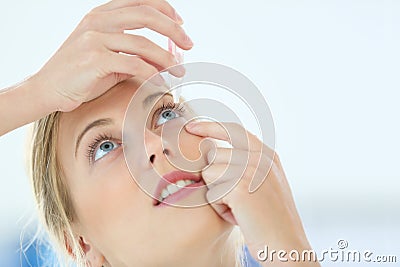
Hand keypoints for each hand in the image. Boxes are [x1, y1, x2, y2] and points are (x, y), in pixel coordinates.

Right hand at [30, 0, 192, 111]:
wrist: (47, 89)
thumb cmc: (79, 74)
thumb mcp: (108, 56)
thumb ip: (133, 52)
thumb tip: (165, 58)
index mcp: (101, 14)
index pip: (140, 2)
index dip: (165, 10)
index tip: (181, 23)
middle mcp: (98, 21)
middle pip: (146, 15)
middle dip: (173, 29)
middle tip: (189, 44)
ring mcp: (94, 38)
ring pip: (143, 43)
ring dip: (167, 58)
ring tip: (179, 71)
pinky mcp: (94, 59)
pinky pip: (133, 64)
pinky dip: (152, 73)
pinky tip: (160, 81)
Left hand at [185, 121, 316, 264]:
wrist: (286, 244)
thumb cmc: (271, 218)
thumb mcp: (265, 182)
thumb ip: (246, 164)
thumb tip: (213, 153)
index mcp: (267, 154)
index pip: (233, 129)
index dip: (210, 126)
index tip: (192, 126)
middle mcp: (260, 158)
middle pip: (213, 155)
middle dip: (216, 178)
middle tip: (236, 198)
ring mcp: (251, 170)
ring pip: (209, 173)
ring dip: (217, 194)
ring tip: (239, 207)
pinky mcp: (240, 187)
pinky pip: (211, 191)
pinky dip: (220, 207)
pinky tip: (238, 215)